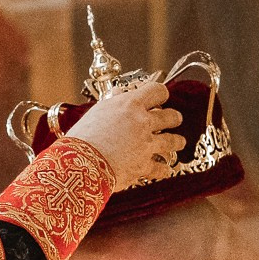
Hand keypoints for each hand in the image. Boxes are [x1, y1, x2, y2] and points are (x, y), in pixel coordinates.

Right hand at [66, 81, 181, 188]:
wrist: (80, 164)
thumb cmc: (82, 137)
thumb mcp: (97, 112)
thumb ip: (113, 103)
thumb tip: (119, 94)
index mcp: (131, 105)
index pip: (157, 91)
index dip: (161, 94)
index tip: (160, 97)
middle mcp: (143, 123)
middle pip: (170, 116)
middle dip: (174, 118)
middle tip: (174, 119)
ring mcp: (147, 145)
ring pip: (173, 142)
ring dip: (177, 142)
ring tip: (179, 142)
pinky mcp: (145, 166)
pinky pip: (162, 167)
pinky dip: (163, 169)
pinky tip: (163, 169)